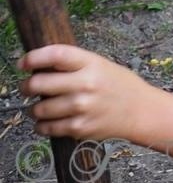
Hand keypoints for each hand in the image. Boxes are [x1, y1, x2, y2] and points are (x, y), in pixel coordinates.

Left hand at [21, 45, 151, 140]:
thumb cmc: (118, 85)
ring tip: (45, 106)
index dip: (33, 58)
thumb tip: (37, 67)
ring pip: (38, 109)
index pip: (55, 55)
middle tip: (28, 87)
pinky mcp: (78, 127)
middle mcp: (86, 84)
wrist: (140, 110)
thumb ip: (73, 65)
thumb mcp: (100, 65)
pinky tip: (51, 120)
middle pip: (38, 83)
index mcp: (91, 63)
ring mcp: (81, 107)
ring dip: (36, 108)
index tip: (22, 63)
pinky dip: (43, 125)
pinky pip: (46, 127)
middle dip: (27, 86)